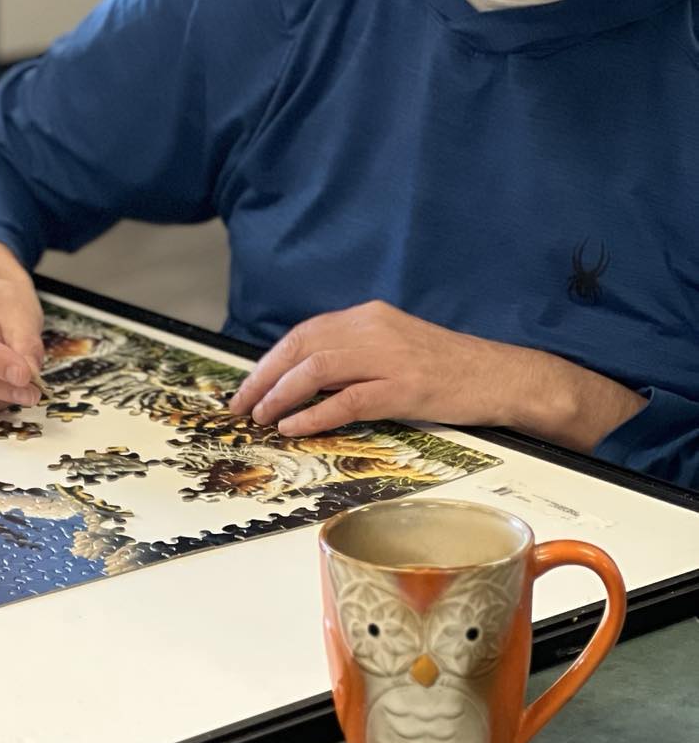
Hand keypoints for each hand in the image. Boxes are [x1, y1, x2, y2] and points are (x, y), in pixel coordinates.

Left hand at [226, 300, 644, 452]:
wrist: (502, 375)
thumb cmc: (446, 368)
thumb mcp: (394, 347)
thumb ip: (353, 354)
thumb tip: (304, 379)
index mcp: (369, 316)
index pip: (305, 333)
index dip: (270, 360)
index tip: (248, 385)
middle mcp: (374, 329)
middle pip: (302, 347)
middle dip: (264, 377)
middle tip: (241, 405)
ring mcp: (390, 357)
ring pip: (318, 369)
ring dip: (282, 394)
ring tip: (262, 418)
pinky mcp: (405, 387)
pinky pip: (348, 400)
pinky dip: (315, 413)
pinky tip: (295, 427)